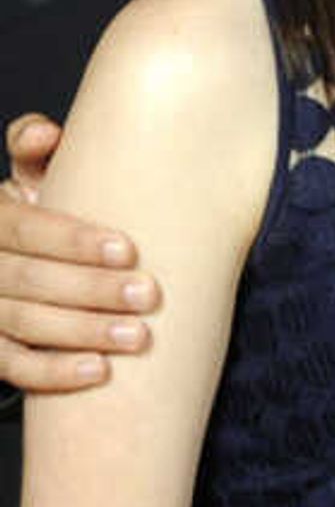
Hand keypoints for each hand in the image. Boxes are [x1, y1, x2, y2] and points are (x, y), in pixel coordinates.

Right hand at [0, 112, 154, 395]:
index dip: (70, 239)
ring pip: (20, 323)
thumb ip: (36, 151)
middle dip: (89, 290)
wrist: (15, 257)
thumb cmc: (40, 215)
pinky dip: (52, 372)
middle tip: (148, 295)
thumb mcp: (32, 178)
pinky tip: (98, 371)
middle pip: (25, 278)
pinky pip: (11, 365)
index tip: (127, 250)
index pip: (19, 227)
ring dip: (81, 331)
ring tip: (138, 337)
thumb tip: (45, 134)